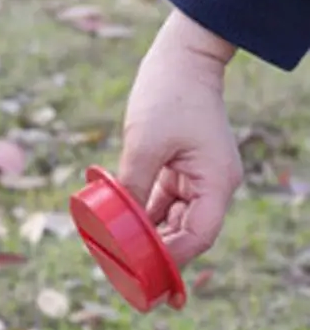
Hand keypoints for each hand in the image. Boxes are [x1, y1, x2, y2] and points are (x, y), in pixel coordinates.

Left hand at [117, 9, 242, 267]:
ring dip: (144, 232)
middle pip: (185, 233)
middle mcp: (212, 186)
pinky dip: (142, 210)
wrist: (181, 59)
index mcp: (215, 184)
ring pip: (171, 218)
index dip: (170, 258)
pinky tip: (117, 221)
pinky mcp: (181, 167)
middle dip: (154, 250)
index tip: (139, 271)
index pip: (197, 236)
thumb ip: (133, 185)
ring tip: (113, 250)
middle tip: (119, 267)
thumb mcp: (144, 144)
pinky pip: (162, 199)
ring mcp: (197, 177)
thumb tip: (117, 221)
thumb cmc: (168, 96)